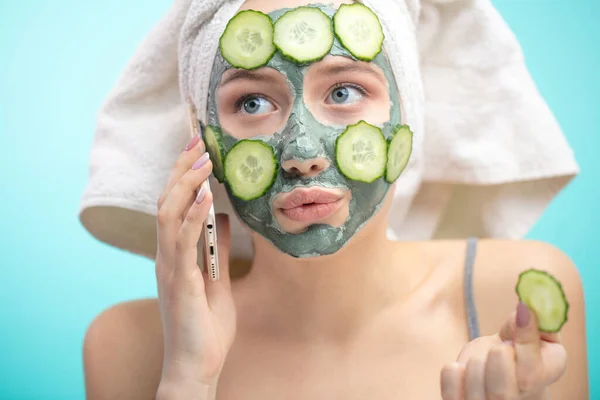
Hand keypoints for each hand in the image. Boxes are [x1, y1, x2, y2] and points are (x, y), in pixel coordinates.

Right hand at [155, 135, 236, 391]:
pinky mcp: (179, 283)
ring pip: (169, 214)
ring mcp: (169, 268)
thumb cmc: (205, 326)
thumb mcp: (217, 279)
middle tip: (198, 139)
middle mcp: (167, 256)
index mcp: (175, 254)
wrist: (195, 365)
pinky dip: (192, 216)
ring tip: (203, 159)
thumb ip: (216, 249)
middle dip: (182, 168)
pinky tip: (206, 196)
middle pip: (167, 200)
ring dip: (186, 184)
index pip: (174, 204)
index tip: (197, 147)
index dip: (183, 174)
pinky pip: (182, 243)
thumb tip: (223, 218)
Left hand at [441, 303, 566, 398]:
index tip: (520, 311)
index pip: (532, 371)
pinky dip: (451, 375)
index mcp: (541, 379)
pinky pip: (451, 394)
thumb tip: (524, 308)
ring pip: (476, 393)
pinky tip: (458, 367)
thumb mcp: (534, 334)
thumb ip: (533, 324)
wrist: (500, 370)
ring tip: (481, 358)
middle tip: (499, 347)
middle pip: (501, 393)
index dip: (525, 339)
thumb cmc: (519, 349)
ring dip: (474, 365)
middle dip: (495, 361)